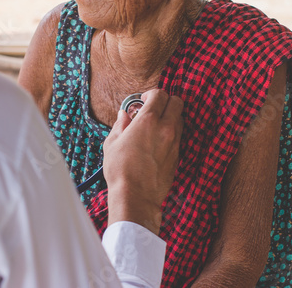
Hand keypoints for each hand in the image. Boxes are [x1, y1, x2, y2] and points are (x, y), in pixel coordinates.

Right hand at [103, 89, 183, 234]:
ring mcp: (174, 143)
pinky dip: (170, 133)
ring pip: (180, 119)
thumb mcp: (112, 143)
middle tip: (152, 109)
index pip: (160, 94)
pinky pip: (178, 137)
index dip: (151, 94)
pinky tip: (157, 142)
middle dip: (166, 101)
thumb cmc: (120, 170)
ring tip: (154, 126)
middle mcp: (166, 128)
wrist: (136, 196)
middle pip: (177, 102)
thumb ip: (120, 125)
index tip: (143, 100)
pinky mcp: (177, 156)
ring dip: (170, 117)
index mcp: (148, 121)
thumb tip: (124, 116)